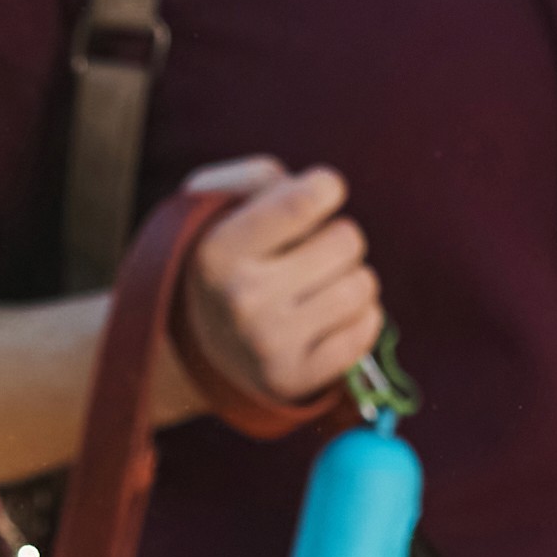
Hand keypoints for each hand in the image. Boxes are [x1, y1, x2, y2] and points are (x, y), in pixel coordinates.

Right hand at [151, 161, 373, 424]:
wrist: (190, 346)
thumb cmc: (220, 259)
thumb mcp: (212, 206)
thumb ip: (257, 178)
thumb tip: (311, 187)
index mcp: (219, 251)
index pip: (306, 200)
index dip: (325, 188)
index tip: (315, 196)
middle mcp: (242, 300)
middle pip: (347, 241)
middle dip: (335, 238)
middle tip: (308, 253)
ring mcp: (270, 345)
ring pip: (363, 285)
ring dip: (350, 278)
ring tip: (317, 285)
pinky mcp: (295, 378)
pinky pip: (366, 331)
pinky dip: (358, 318)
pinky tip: (327, 317)